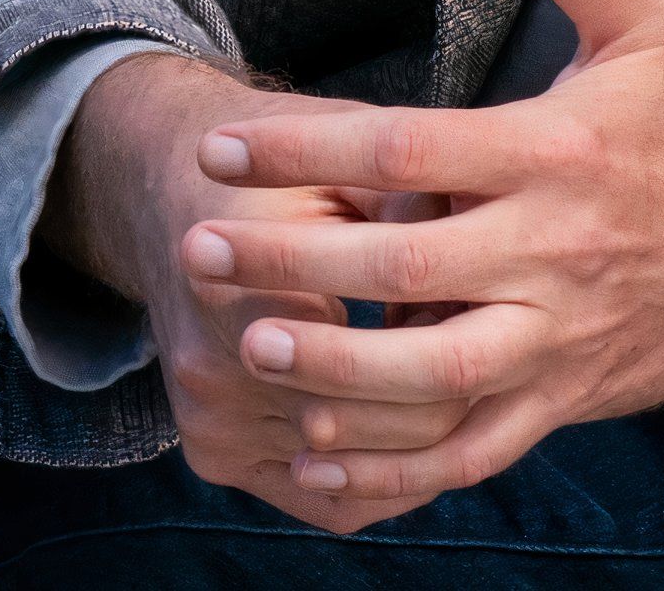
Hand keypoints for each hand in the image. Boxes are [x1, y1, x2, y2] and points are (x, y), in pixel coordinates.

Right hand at [37, 56, 452, 537]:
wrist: (170, 200)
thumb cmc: (278, 177)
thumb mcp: (347, 161)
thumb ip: (419, 209)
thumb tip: (494, 273)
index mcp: (239, 280)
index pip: (405, 357)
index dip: (464, 326)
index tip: (482, 289)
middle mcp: (213, 366)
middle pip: (393, 427)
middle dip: (453, 383)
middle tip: (478, 333)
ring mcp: (210, 421)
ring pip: (367, 469)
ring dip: (417, 425)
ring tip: (437, 363)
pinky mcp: (213, 455)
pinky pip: (332, 502)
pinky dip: (382, 475)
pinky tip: (407, 423)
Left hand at [181, 0, 663, 518]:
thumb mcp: (650, 24)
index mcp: (555, 151)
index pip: (410, 146)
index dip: (308, 148)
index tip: (222, 146)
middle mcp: (554, 249)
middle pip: (405, 262)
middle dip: (294, 259)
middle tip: (197, 249)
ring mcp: (562, 335)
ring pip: (438, 372)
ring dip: (339, 370)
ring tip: (250, 353)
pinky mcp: (569, 396)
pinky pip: (475, 446)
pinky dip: (399, 464)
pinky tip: (320, 456)